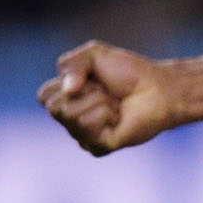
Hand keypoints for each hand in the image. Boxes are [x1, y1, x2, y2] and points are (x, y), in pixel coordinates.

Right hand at [38, 42, 182, 154]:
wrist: (158, 88)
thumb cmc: (128, 72)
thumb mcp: (93, 55)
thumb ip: (71, 63)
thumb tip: (69, 90)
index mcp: (63, 101)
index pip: (44, 96)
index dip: (68, 81)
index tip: (92, 78)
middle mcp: (70, 122)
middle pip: (54, 108)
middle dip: (85, 92)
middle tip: (106, 92)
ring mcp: (83, 137)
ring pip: (72, 117)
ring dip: (99, 102)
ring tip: (115, 103)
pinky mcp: (98, 148)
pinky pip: (87, 128)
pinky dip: (105, 115)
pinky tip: (118, 117)